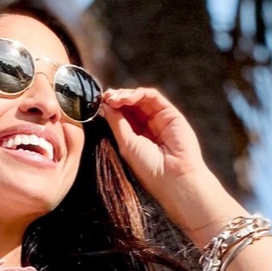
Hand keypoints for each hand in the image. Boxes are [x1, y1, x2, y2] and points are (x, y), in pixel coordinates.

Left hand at [100, 87, 235, 238]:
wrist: (174, 177)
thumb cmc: (148, 168)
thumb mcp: (126, 145)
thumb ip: (116, 124)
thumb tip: (104, 106)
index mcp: (134, 139)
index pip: (120, 117)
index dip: (109, 109)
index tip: (97, 104)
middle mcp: (146, 128)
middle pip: (129, 106)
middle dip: (115, 99)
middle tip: (104, 98)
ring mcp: (158, 120)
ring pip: (139, 99)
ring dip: (124, 95)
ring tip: (113, 98)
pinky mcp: (170, 113)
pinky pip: (152, 97)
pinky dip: (138, 94)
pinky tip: (127, 99)